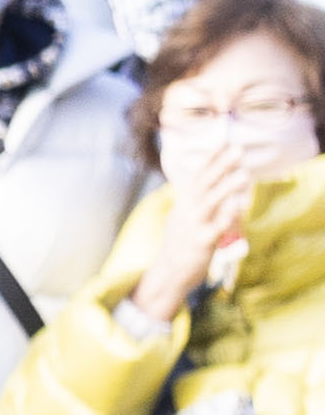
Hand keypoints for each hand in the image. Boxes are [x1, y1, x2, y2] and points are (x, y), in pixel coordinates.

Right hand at [134, 145, 255, 318]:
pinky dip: (226, 217)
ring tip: (244, 174)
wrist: (169, 273)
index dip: (212, 158)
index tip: (225, 140)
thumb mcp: (186, 216)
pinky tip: (239, 206)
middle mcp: (186, 211)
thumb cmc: (183, 243)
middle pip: (204, 184)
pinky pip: (215, 228)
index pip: (198, 175)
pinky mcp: (201, 244)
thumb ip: (200, 197)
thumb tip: (219, 178)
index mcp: (184, 203)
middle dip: (220, 166)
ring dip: (226, 188)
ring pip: (209, 203)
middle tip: (238, 149)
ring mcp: (193, 227)